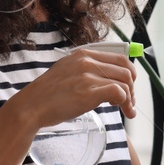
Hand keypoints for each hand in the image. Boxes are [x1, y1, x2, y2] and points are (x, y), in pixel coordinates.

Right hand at [8, 46, 136, 128]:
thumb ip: (85, 71)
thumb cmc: (47, 95)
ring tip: (127, 110)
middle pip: (126, 69)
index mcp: (83, 54)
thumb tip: (107, 80)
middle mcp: (87, 61)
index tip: (129, 86)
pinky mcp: (89, 92)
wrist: (30, 107)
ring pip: (125, 82)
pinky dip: (125, 103)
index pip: (119, 57)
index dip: (129, 73)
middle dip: (133, 87)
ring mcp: (88, 76)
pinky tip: (120, 110)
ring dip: (130, 98)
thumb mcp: (66, 71)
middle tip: (130, 102)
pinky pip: (119, 93)